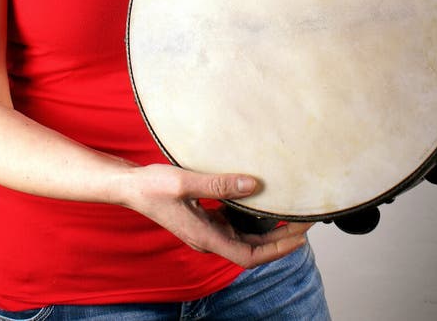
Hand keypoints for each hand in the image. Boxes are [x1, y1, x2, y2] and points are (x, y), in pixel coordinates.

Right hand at [122, 163, 310, 267]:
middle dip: (280, 239)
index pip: (249, 255)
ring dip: (268, 230)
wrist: (131, 186)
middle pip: (252, 248)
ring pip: (244, 237)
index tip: (299, 236)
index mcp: (205, 237)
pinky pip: (234, 224)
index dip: (277, 249)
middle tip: (304, 221)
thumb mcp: (186, 182)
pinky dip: (252, 218)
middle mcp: (208, 239)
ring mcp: (206, 230)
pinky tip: (261, 201)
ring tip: (290, 212)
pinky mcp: (204, 219)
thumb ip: (220, 184)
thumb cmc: (153, 186)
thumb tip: (254, 185)